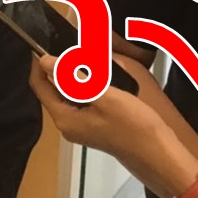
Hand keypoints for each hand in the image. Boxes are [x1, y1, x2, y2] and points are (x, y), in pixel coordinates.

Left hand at [28, 55, 169, 160]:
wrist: (159, 153)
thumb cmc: (133, 125)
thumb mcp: (103, 96)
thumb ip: (72, 78)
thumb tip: (45, 61)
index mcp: (64, 118)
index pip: (39, 87)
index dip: (38, 64)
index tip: (41, 44)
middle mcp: (67, 125)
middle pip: (50, 91)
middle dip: (54, 69)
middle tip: (63, 47)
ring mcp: (80, 128)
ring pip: (65, 96)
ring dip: (69, 76)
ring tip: (78, 56)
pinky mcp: (93, 127)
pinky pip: (79, 102)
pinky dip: (81, 86)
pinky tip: (93, 75)